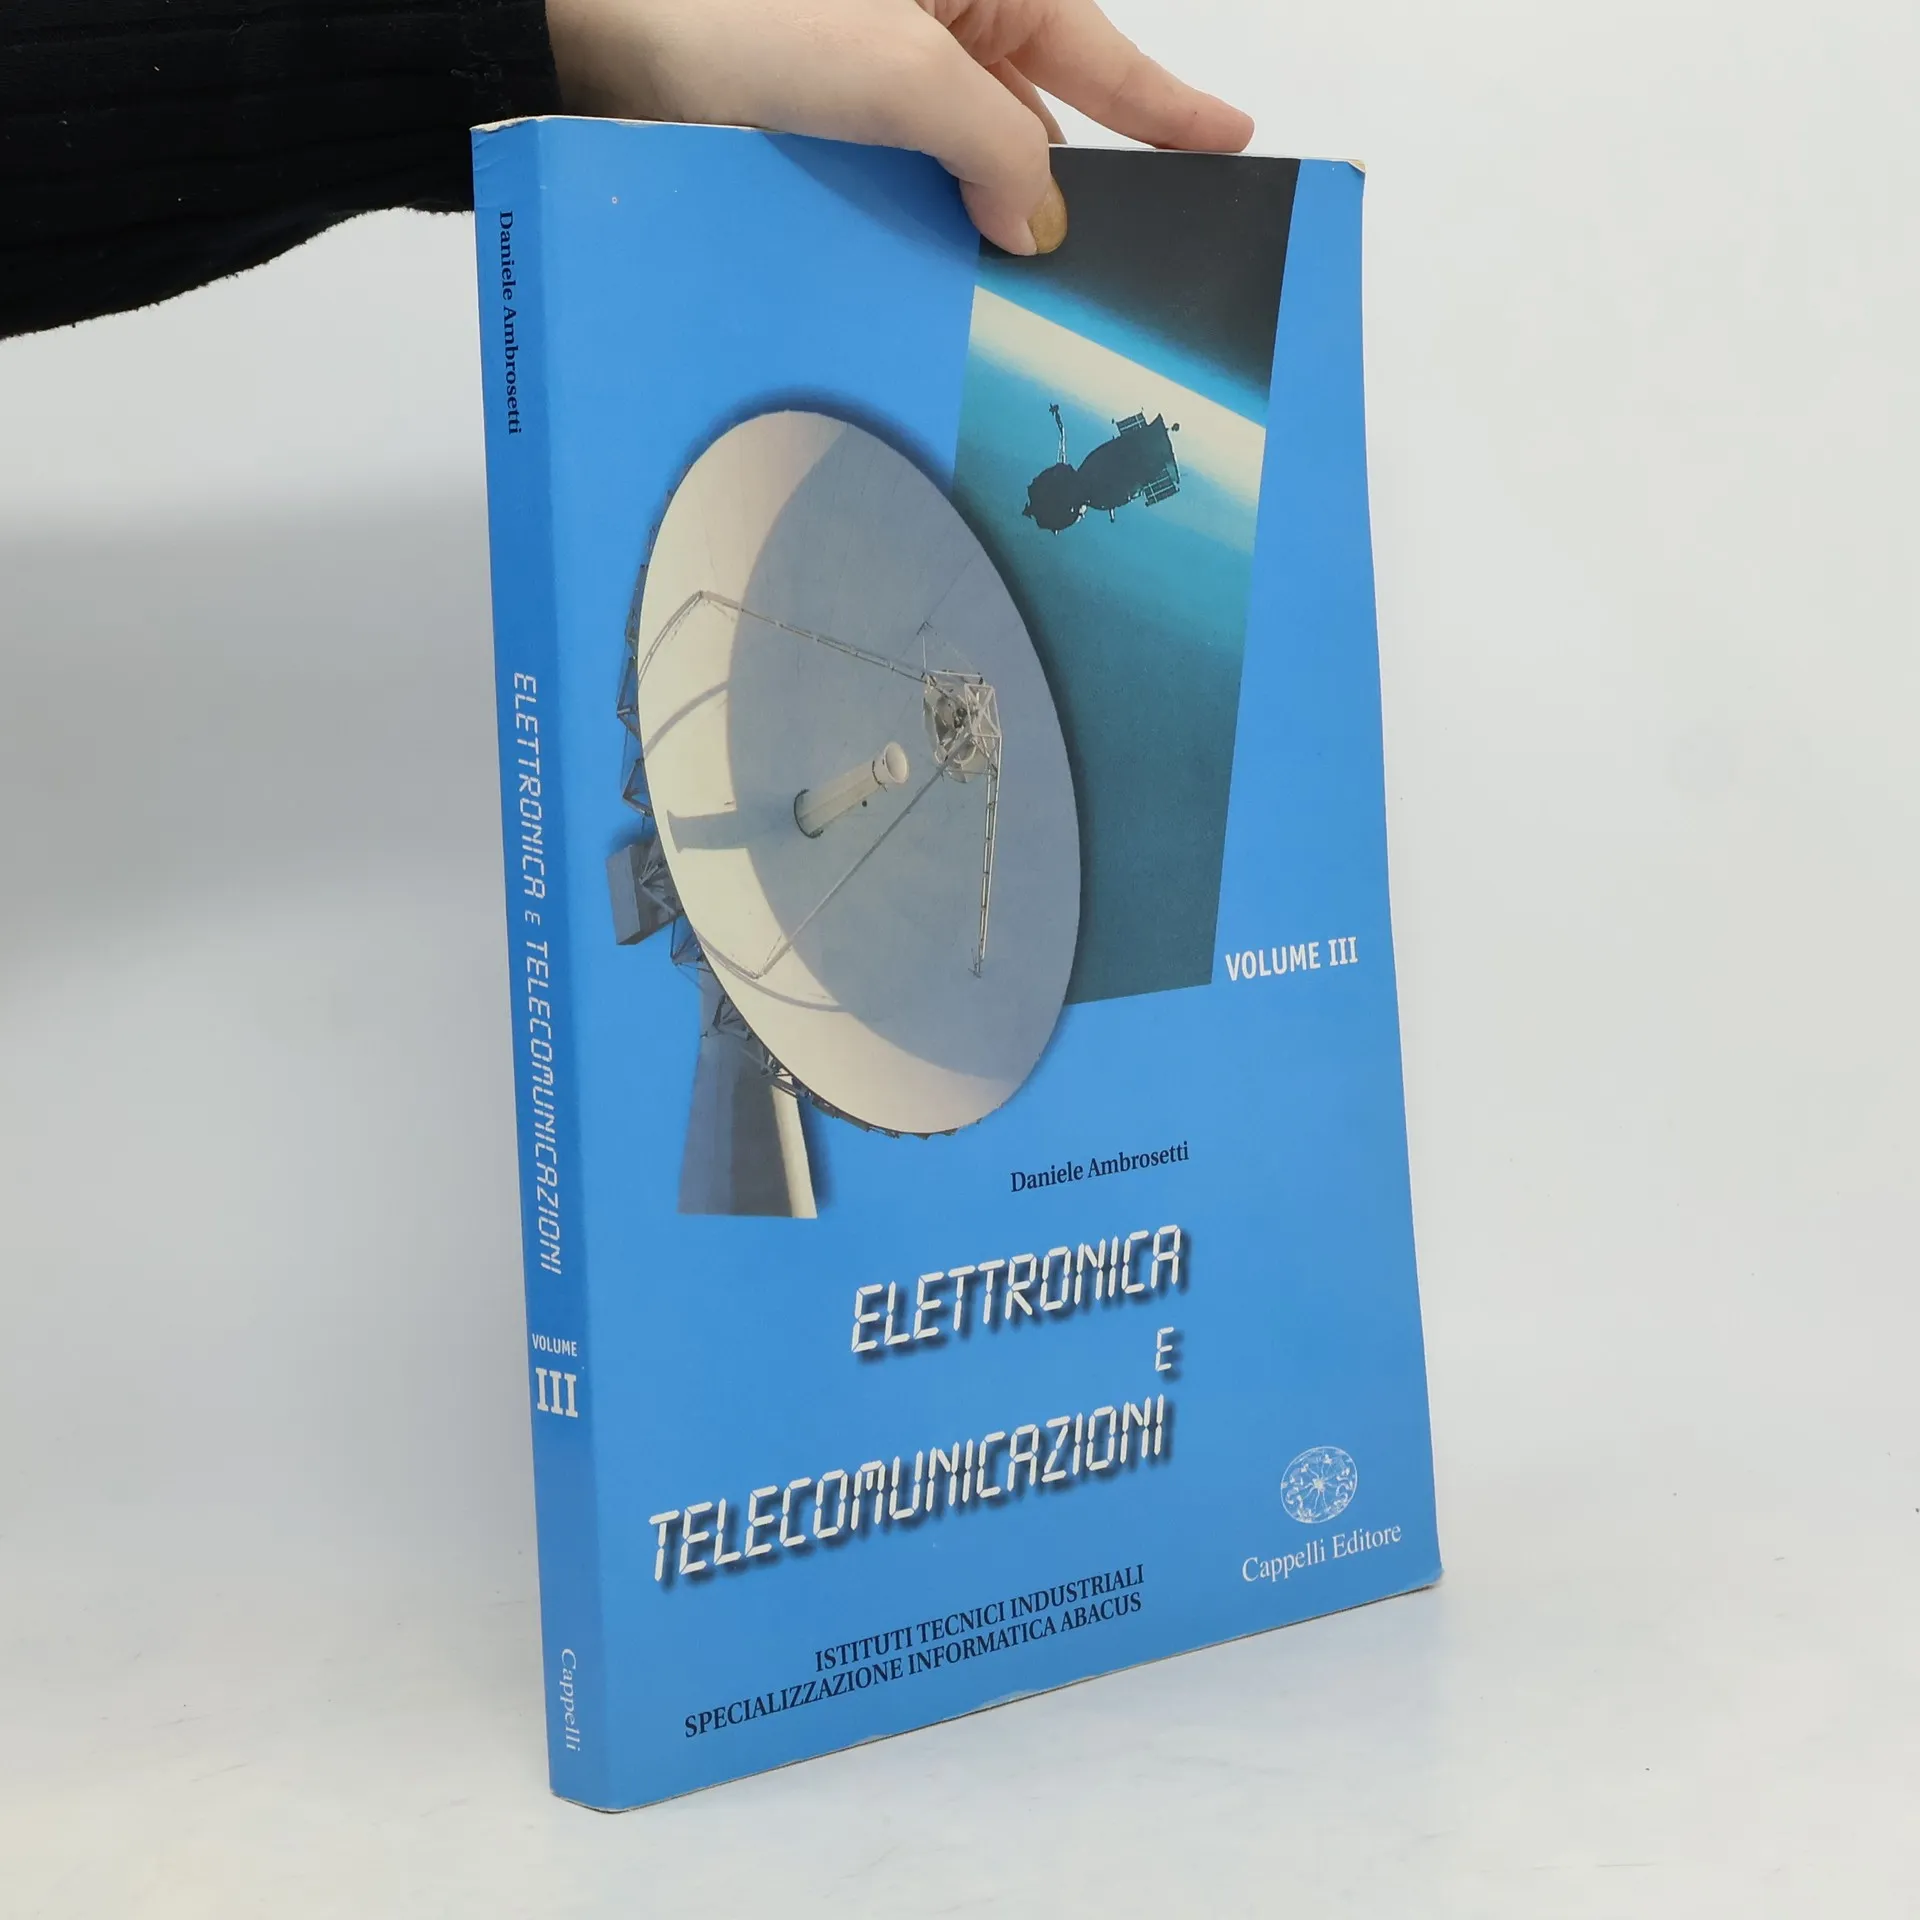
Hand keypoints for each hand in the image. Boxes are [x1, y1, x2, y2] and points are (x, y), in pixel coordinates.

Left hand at [543, 0, 1253, 254]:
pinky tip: (929, 269)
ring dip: (975, 217)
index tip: (1231, 142)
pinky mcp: (818, 108)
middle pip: (1030, 111)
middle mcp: (932, 10)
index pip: (1096, 48)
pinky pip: (895, 171)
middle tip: (1109, 268)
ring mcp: (873, 62)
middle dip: (1054, 187)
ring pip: (959, 154)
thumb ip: (994, 147)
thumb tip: (1039, 220)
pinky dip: (915, 220)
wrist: (582, 24)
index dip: (1166, 104)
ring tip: (1003, 288)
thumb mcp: (900, 76)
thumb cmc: (732, 11)